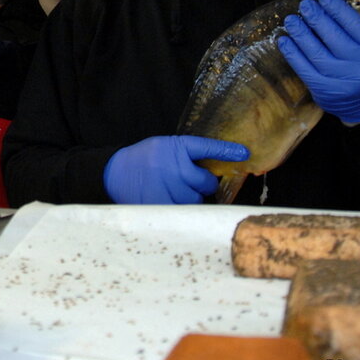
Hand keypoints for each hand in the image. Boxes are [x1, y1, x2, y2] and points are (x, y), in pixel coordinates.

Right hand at [103, 136, 246, 203]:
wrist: (115, 172)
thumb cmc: (144, 160)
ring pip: (196, 200)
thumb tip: (213, 171)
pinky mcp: (161, 204)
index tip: (244, 153)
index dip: (227, 150)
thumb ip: (185, 156)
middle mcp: (173, 166)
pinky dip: (181, 210)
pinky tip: (170, 202)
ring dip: (191, 199)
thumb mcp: (163, 148)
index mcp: (175, 147)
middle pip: (206, 182)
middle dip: (203, 184)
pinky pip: (183, 212)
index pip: (206, 147)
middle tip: (191, 183)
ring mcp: (167, 186)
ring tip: (175, 193)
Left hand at [278, 0, 359, 123]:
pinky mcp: (324, 91)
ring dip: (300, 33)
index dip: (337, 9)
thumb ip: (357, 33)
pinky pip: (304, 68)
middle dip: (316, 18)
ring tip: (291, 20)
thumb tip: (329, 9)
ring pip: (316, 52)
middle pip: (333, 36)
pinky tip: (284, 41)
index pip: (354, 24)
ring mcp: (341, 80)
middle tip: (304, 6)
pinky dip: (292, 53)